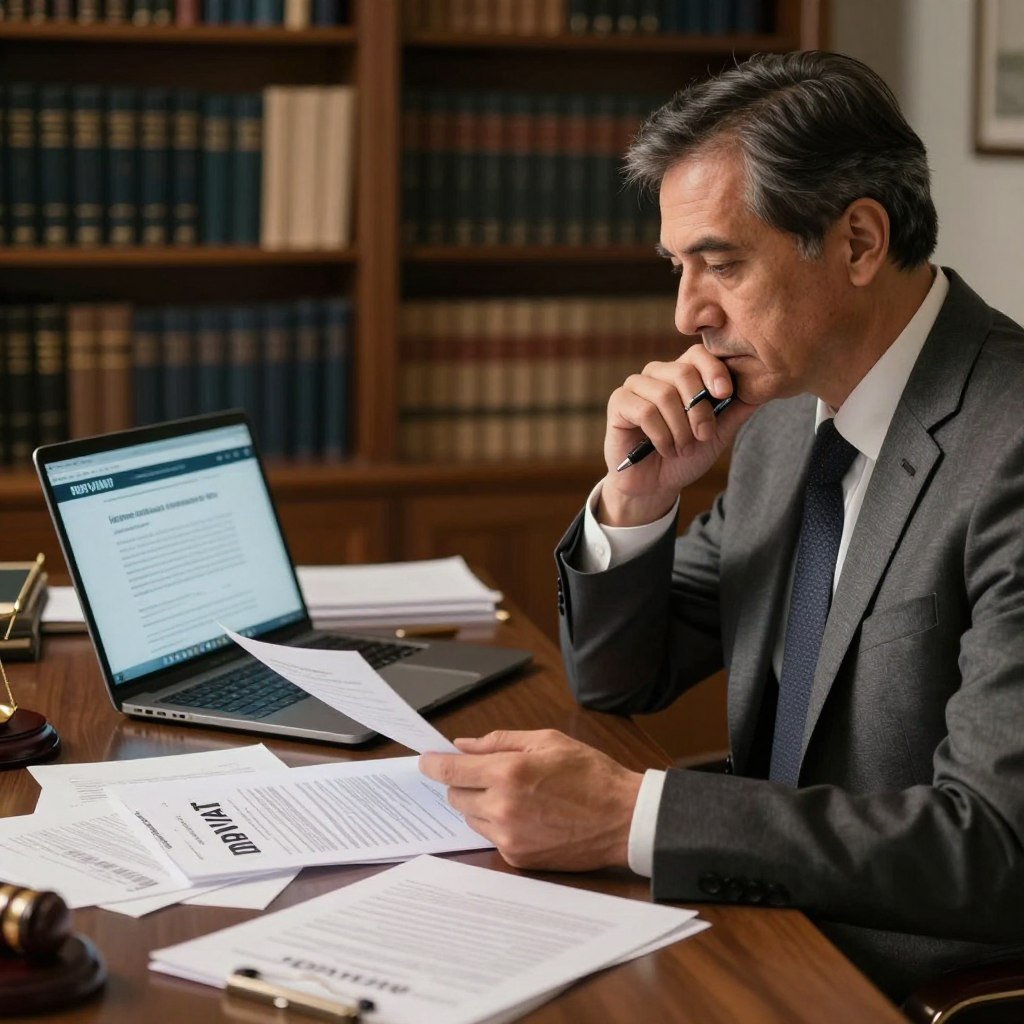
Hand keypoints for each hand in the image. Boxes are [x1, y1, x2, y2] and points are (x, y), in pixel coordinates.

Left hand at [419, 730, 642, 871]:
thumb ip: (500, 741)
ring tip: (512, 793)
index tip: (425, 760)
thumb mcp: (547, 741)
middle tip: (483, 773)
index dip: (433, 764)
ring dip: (479, 804)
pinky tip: (524, 813)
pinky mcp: (517, 857)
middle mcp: (502, 807)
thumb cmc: (589, 775)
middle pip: (455, 796)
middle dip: (462, 782)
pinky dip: (497, 823)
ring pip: (470, 818)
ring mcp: (508, 837)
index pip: (451, 770)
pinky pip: (491, 837)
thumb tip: (464, 745)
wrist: (622, 819)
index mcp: (508, 773)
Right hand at [601, 343, 758, 525]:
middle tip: (703, 436)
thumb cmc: (685, 457)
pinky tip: (664, 449)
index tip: (725, 394)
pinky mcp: (618, 402)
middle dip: (699, 410)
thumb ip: (736, 409)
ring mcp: (636, 386)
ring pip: (664, 394)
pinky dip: (661, 436)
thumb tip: (766, 385)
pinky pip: (644, 411)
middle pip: (683, 372)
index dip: (714, 370)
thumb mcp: (718, 434)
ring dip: (679, 429)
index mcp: (683, 374)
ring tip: (682, 449)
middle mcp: (658, 374)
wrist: (655, 486)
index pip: (698, 354)